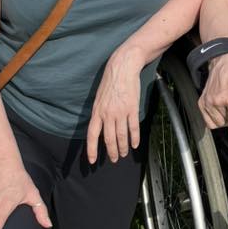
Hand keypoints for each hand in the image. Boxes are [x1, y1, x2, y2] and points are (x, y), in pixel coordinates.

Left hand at [87, 48, 142, 163]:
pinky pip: (133, 127)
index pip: (92, 135)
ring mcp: (121, 112)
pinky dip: (134, 138)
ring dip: (123, 147)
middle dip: (112, 152)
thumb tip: (99, 126)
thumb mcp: (99, 97)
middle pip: (108, 139)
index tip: (93, 161)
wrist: (123, 67)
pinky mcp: (132, 108)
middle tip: (115, 159)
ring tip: (124, 153)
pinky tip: (135, 144)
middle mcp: (108, 114)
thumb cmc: (110, 80)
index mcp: (97, 111)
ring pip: (121, 136)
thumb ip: (99, 112)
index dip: (92, 150)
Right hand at [198, 54, 227, 131]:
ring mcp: (208, 102)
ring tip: (224, 105)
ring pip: (216, 124)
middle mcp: (217, 101)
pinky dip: (213, 119)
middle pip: (225, 124)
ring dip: (221, 118)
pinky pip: (207, 122)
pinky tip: (217, 108)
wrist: (224, 64)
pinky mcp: (201, 103)